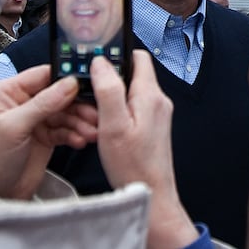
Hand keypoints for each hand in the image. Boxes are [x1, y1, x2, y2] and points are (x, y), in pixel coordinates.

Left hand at [0, 66, 97, 198]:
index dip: (67, 78)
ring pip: (68, 112)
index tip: (88, 84)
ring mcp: (36, 119)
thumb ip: (43, 103)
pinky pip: (68, 129)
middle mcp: (24, 102)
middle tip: (95, 113)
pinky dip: (77, 134)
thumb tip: (70, 82)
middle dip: (79, 105)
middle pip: (61, 94)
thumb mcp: (14, 127)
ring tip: (91, 132)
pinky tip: (81, 140)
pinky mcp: (47, 135)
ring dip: (82, 121)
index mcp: (8, 93)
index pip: (44, 75)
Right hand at [91, 51, 197, 248]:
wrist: (151, 193)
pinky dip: (117, 113)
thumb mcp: (113, 125)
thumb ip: (109, 90)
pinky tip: (105, 128)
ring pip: (130, 92)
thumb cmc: (133, 165)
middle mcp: (158, 100)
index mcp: (150, 95)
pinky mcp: (153, 126)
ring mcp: (157, 113)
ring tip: (96, 117)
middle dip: (109, 81)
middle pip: (132, 74)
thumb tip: (102, 62)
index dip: (117, 54)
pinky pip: (133, 108)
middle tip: (90, 96)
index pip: (138, 57)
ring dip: (111, 99)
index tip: (97, 60)